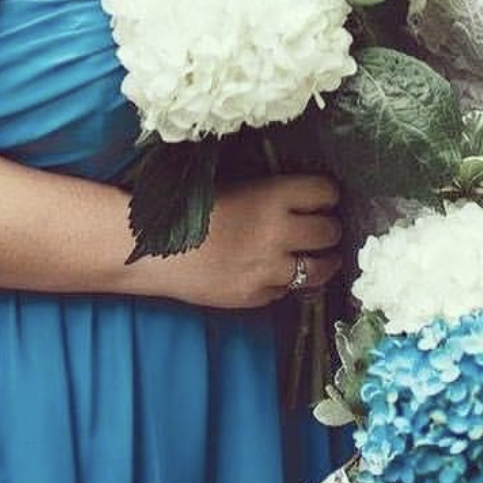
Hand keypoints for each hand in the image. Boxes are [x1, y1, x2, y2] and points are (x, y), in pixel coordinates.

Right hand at [144, 171, 341, 308]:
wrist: (152, 248)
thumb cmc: (190, 209)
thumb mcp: (237, 185)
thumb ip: (274, 193)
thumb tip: (306, 196)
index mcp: (273, 196)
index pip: (326, 192)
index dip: (326, 196)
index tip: (322, 199)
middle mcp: (278, 232)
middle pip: (330, 231)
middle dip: (328, 228)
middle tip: (320, 228)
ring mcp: (269, 268)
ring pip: (320, 268)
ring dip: (322, 261)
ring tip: (318, 257)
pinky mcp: (257, 296)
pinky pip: (288, 290)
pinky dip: (286, 282)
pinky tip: (275, 273)